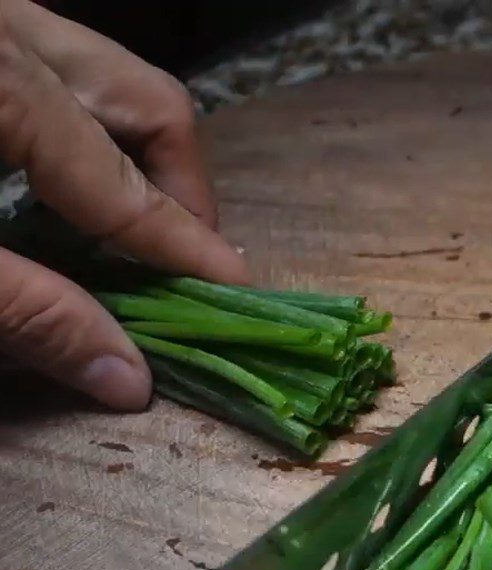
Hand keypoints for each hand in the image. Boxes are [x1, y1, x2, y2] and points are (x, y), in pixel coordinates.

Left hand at [0, 0, 248, 408]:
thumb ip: (28, 314)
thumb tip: (127, 381)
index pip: (124, 185)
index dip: (186, 247)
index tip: (238, 291)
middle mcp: (8, 28)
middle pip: (148, 102)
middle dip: (185, 189)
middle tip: (187, 263)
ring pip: (111, 78)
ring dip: (142, 160)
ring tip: (135, 235)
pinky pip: (63, 76)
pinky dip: (88, 137)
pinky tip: (64, 194)